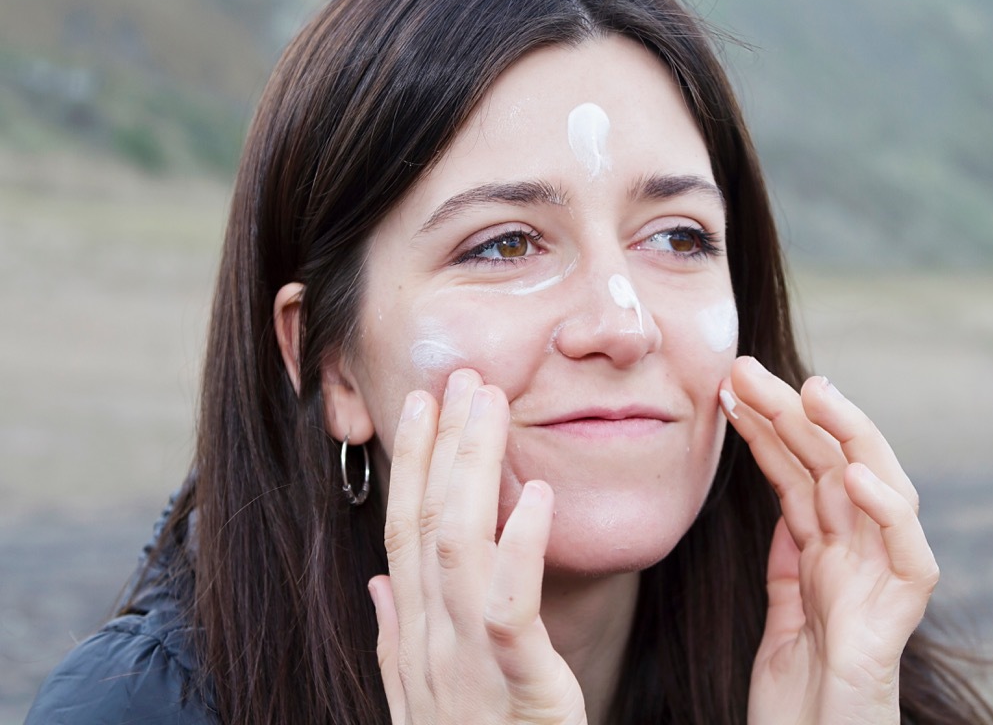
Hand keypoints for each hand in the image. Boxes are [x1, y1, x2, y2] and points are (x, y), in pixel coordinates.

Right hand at [368, 368, 586, 723]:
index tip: (420, 403)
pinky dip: (520, 550)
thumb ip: (399, 639)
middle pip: (424, 524)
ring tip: (488, 406)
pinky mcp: (518, 688)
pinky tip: (536, 497)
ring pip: (457, 548)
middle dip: (439, 445)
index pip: (402, 533)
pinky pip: (510, 610)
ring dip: (470, 470)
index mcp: (415, 639)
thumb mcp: (426, 701)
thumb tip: (380, 582)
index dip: (409, 464)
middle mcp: (430, 643)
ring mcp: (466, 665)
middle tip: (458, 377)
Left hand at [723, 357, 938, 724]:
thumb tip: (788, 506)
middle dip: (792, 414)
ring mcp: (881, 587)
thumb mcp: (784, 621)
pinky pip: (908, 559)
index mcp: (829, 559)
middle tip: (744, 368)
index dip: (768, 431)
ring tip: (812, 390)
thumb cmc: (802, 705)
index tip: (730, 390)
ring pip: (876, 493)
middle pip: (831, 469)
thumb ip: (791, 565)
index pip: (800, 477)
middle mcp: (859, 562)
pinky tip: (859, 474)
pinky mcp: (898, 623)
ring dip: (847, 438)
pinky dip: (889, 513)